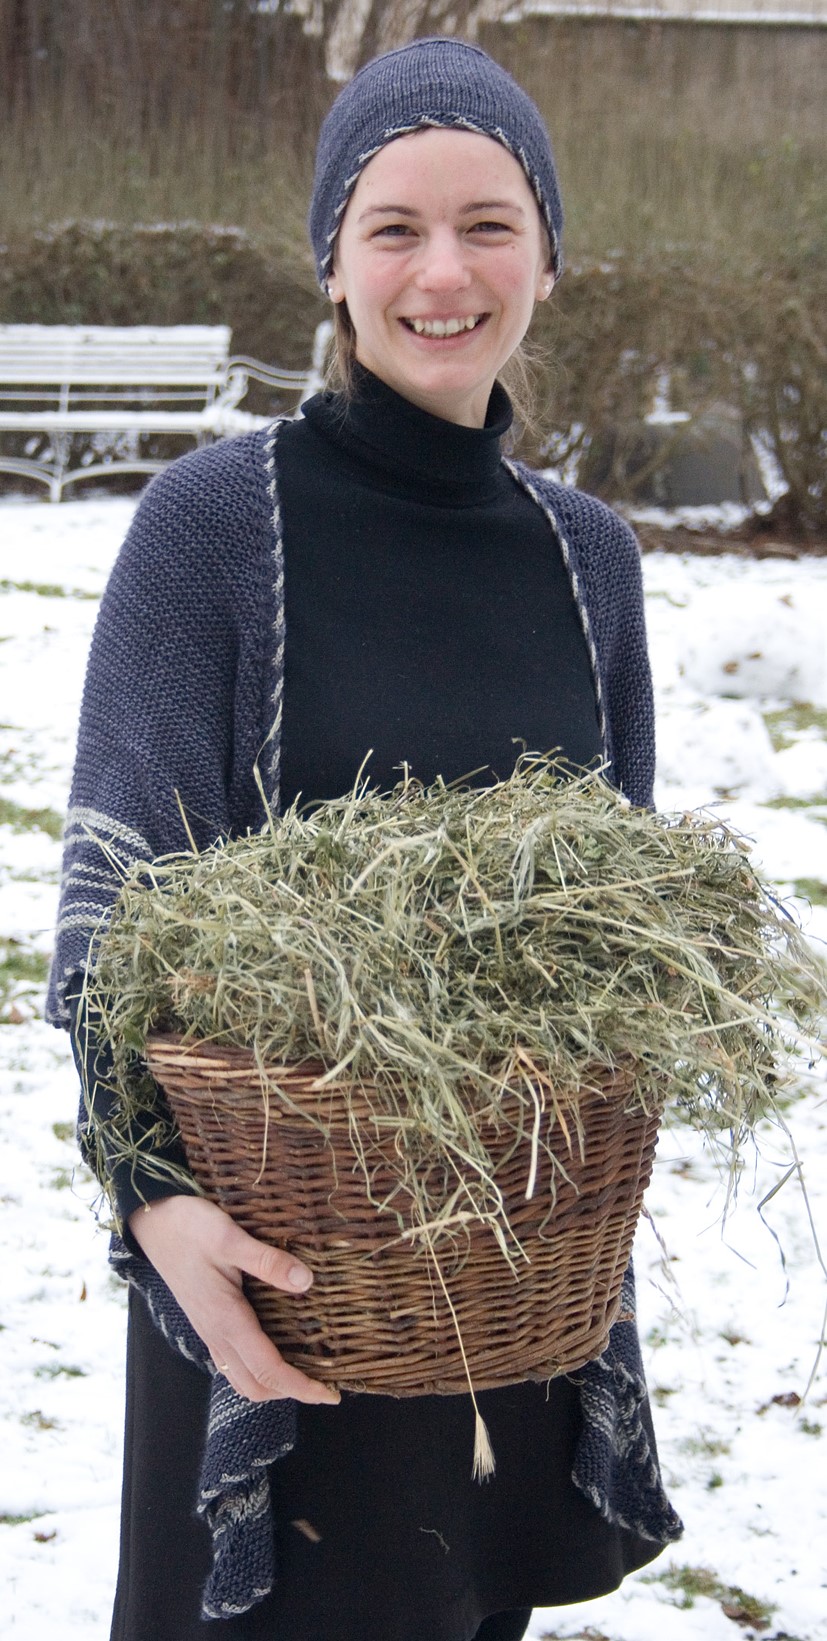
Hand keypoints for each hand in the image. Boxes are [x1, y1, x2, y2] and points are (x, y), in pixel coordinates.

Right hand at [127, 1194, 339, 1406]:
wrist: (153, 1224)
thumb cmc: (189, 1228)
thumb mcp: (229, 1237)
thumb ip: (268, 1262)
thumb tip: (307, 1283)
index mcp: (226, 1319)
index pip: (269, 1370)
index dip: (302, 1387)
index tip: (331, 1395)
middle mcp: (217, 1334)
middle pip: (256, 1386)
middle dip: (292, 1393)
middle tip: (325, 1386)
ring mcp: (209, 1331)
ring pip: (243, 1379)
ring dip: (274, 1385)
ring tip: (306, 1373)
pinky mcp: (207, 1323)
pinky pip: (233, 1363)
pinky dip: (258, 1370)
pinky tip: (276, 1351)